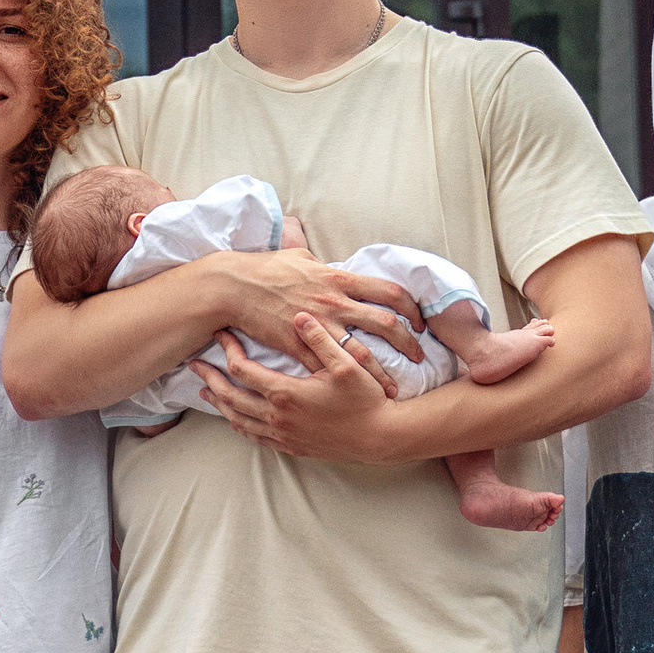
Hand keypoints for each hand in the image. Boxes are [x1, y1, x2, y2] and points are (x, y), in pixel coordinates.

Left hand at [196, 309, 404, 460]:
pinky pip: (254, 437)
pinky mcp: (291, 447)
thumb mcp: (347, 364)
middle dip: (210, 379)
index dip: (227, 351)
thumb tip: (298, 315)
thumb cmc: (366, 399)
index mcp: (286, 393)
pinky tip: (235, 418)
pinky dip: (239, 424)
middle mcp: (278, 417)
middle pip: (230, 397)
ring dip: (220, 404)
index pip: (242, 370)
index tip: (221, 336)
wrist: (380, 437)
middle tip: (195, 365)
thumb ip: (320, 339)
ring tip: (206, 391)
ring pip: (238, 420)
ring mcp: (283, 435)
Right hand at [215, 247, 425, 366]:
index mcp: (339, 279)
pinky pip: (328, 368)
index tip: (419, 319)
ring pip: (362, 352)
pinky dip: (343, 382)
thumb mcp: (301, 257)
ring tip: (395, 387)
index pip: (389, 290)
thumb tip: (337, 266)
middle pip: (386, 323)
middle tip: (419, 354)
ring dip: (383, 371)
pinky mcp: (298, 346)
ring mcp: (318, 326)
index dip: (411, 306)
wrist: (234, 288)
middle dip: (409, 341)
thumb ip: (324, 265)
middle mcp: (335, 302)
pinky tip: (354, 395)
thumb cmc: (266, 269)